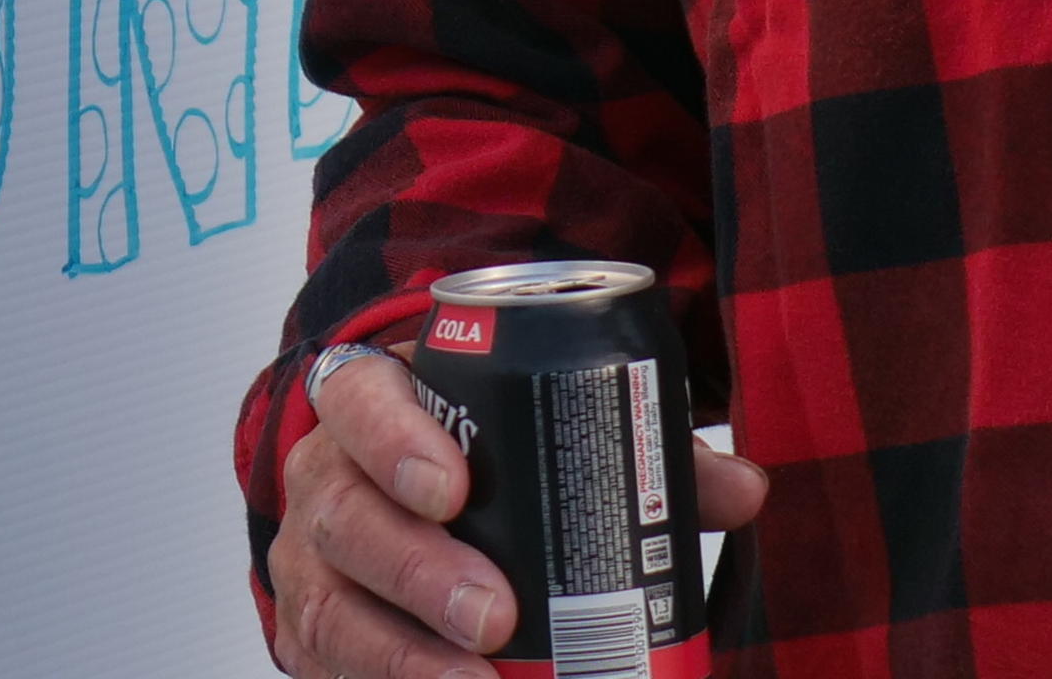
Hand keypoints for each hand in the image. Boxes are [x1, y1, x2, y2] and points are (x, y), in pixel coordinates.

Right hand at [268, 340, 765, 678]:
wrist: (397, 492)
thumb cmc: (477, 455)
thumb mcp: (541, 425)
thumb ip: (638, 446)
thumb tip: (741, 488)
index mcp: (371, 404)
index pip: (359, 401)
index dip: (393, 440)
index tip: (453, 488)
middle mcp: (325, 480)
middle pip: (345, 517)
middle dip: (416, 570)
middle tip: (494, 615)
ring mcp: (310, 565)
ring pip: (330, 609)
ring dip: (401, 655)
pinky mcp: (312, 636)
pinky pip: (328, 670)